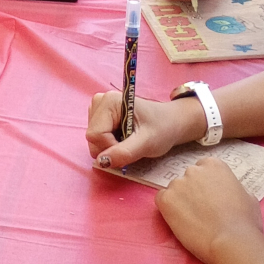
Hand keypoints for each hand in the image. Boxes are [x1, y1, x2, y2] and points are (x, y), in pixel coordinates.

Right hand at [86, 90, 204, 167]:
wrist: (171, 123)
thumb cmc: (162, 128)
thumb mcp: (147, 142)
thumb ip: (125, 152)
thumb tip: (102, 161)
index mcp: (110, 101)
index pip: (96, 134)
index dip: (110, 147)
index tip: (130, 148)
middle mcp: (100, 102)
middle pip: (92, 137)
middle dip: (110, 148)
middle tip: (131, 145)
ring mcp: (98, 109)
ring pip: (93, 140)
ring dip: (110, 147)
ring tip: (129, 140)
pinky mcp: (99, 117)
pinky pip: (96, 139)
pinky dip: (109, 144)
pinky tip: (123, 138)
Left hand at [155, 157, 263, 263]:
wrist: (232, 241)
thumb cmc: (245, 221)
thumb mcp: (247, 195)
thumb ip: (231, 186)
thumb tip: (226, 189)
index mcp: (214, 165)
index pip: (203, 169)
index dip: (205, 185)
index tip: (210, 197)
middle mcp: (193, 170)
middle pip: (188, 178)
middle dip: (192, 191)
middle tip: (201, 210)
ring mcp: (178, 183)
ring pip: (175, 190)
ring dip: (180, 201)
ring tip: (192, 219)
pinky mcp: (166, 199)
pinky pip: (162, 200)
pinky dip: (168, 209)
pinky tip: (180, 221)